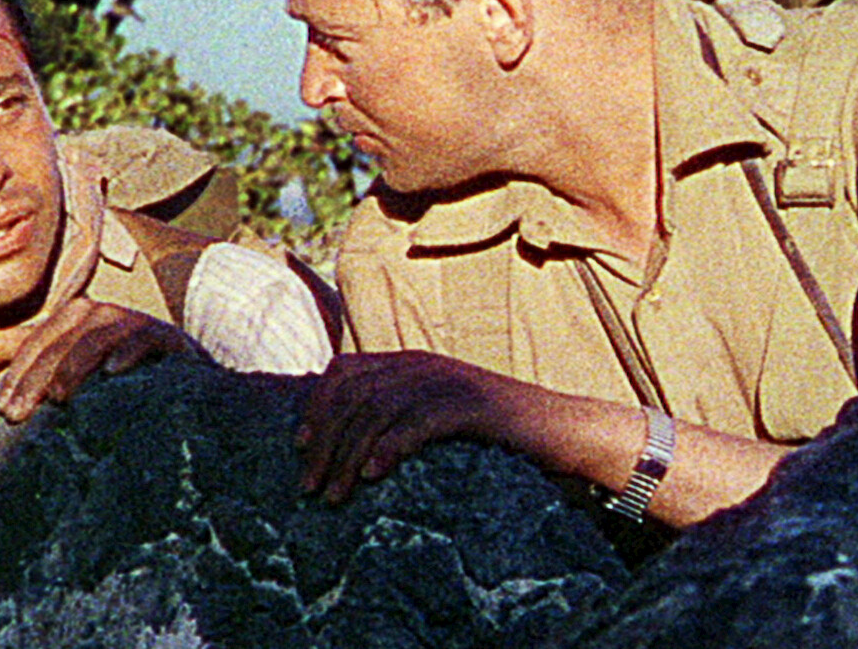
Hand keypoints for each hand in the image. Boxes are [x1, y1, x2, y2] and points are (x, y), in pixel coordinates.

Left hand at [0, 297, 188, 422]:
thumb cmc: (121, 375)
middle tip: (16, 415)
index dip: (19, 374)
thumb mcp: (77, 364)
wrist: (184, 379)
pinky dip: (127, 353)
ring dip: (75, 367)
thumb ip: (38, 354)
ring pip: (97, 339)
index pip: (40, 341)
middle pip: (63, 342)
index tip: (3, 410)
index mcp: (78, 317)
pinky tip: (111, 374)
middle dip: (37, 378)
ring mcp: (134, 324)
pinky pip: (142, 340)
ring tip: (59, 398)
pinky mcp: (166, 338)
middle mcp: (104, 314)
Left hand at [297, 350, 521, 503]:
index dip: (315, 407)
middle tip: (310, 488)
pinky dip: (389, 447)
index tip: (299, 447)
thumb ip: (397, 416)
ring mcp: (447, 381)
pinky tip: (373, 475)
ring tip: (335, 495)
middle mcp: (422, 364)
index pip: (343, 370)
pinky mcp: (471, 404)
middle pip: (352, 394)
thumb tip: (349, 447)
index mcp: (410, 362)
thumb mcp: (436, 415)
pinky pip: (418, 421)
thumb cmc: (494, 432)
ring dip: (347, 456)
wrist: (558, 430)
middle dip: (324, 442)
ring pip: (376, 410)